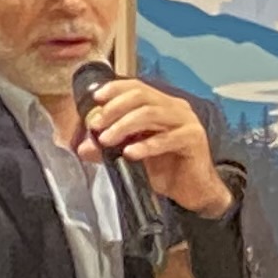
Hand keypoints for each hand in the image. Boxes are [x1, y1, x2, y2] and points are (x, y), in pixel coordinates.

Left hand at [77, 73, 235, 217]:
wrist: (193, 190)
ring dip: (123, 126)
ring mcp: (187, 122)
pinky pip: (166, 139)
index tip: (96, 98)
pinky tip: (130, 153)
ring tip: (106, 140)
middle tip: (96, 125)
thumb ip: (109, 148)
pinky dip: (145, 145)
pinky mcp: (194, 139)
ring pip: (150, 113)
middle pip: (141, 96)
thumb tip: (83, 147)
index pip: (137, 87)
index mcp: (162, 105)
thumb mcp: (131, 153)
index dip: (115, 89)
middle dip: (114, 109)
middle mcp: (176, 108)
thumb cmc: (165, 168)